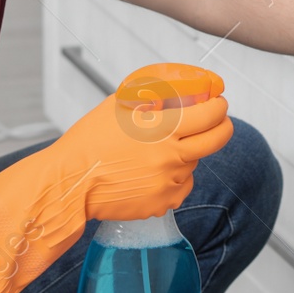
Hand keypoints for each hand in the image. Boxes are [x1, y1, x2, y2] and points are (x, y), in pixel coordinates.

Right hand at [65, 63, 232, 220]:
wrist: (71, 182)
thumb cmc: (90, 141)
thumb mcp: (120, 105)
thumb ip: (153, 96)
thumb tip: (182, 89)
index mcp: (162, 127)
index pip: (211, 114)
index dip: (219, 105)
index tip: (218, 102)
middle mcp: (171, 156)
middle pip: (218, 139)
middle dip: (222, 126)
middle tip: (217, 121)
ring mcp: (169, 182)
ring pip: (193, 163)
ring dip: (185, 153)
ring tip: (156, 151)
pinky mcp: (162, 203)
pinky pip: (180, 186)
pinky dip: (173, 178)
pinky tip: (150, 172)